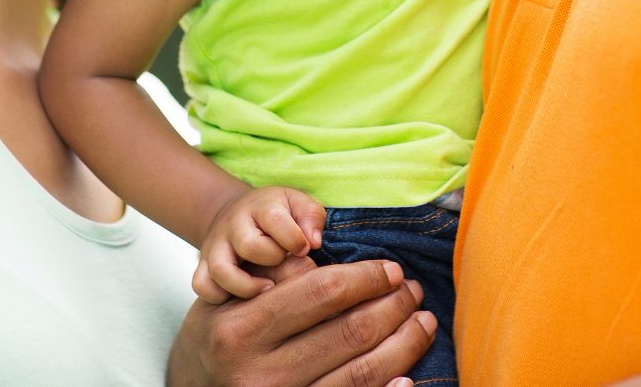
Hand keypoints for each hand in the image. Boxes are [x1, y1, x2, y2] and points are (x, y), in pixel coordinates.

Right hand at [168, 256, 435, 386]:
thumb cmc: (218, 334)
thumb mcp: (229, 297)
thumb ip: (277, 277)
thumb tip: (343, 266)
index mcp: (241, 330)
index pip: (321, 293)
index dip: (366, 278)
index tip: (391, 269)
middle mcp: (262, 374)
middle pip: (349, 333)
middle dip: (393, 307)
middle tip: (412, 291)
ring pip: (362, 373)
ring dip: (403, 344)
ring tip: (422, 322)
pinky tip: (408, 373)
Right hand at [195, 186, 326, 302]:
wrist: (238, 213)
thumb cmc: (279, 214)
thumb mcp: (298, 205)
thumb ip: (311, 218)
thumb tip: (313, 242)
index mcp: (261, 207)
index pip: (274, 219)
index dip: (294, 239)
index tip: (305, 250)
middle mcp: (234, 225)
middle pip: (249, 245)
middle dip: (272, 259)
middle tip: (284, 263)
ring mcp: (216, 245)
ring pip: (220, 269)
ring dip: (247, 286)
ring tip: (268, 288)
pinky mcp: (204, 264)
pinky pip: (201, 285)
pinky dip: (217, 296)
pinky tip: (241, 298)